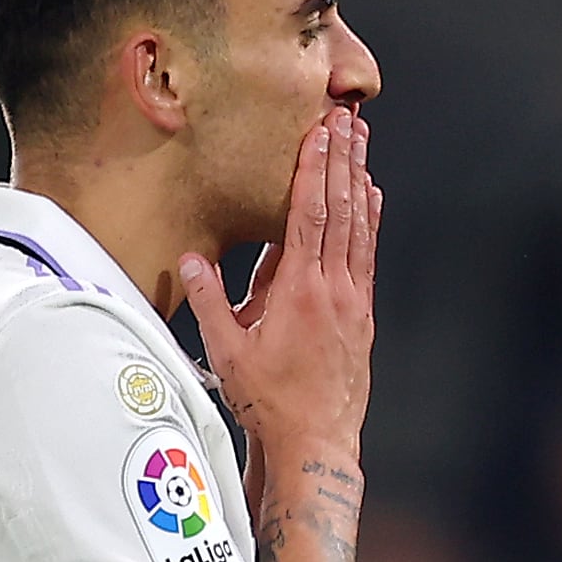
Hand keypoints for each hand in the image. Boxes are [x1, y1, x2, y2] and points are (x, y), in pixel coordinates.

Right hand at [176, 105, 377, 460]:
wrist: (315, 443)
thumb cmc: (269, 402)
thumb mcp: (228, 352)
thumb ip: (209, 301)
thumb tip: (191, 259)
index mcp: (298, 291)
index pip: (308, 214)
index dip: (314, 168)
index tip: (319, 131)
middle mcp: (333, 289)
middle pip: (341, 209)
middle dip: (342, 160)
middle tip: (346, 118)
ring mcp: (353, 300)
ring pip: (359, 227)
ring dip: (359, 180)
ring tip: (360, 143)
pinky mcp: (362, 314)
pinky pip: (366, 254)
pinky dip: (368, 220)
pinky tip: (370, 198)